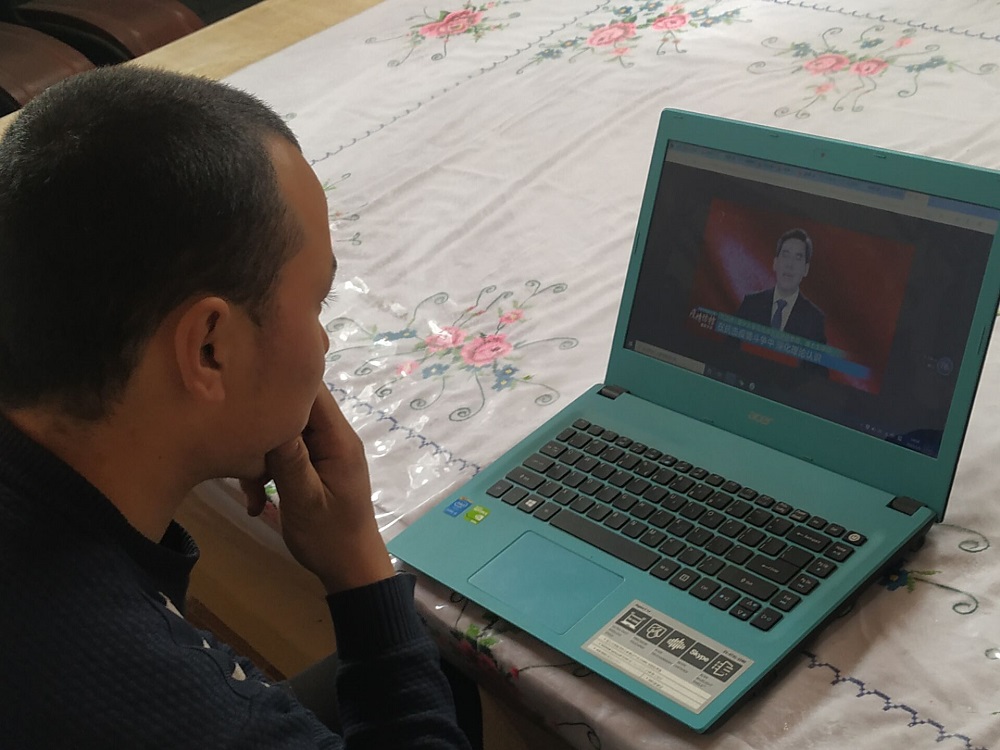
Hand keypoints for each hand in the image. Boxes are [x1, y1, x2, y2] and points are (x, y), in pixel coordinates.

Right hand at [240, 385, 394, 593]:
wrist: (350, 570)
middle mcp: (333, 437)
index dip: (280, 381)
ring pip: (282, 434)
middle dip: (263, 424)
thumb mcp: (305, 500)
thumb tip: (271, 412)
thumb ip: (289, 458)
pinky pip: (283, 455)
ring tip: (251, 488)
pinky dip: (266, 473)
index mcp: (338, 439)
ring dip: (261, 457)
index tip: (244, 385)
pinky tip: (257, 501)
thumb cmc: (331, 538)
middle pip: (293, 409)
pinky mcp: (312, 466)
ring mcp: (322, 451)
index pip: (312, 390)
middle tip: (238, 448)